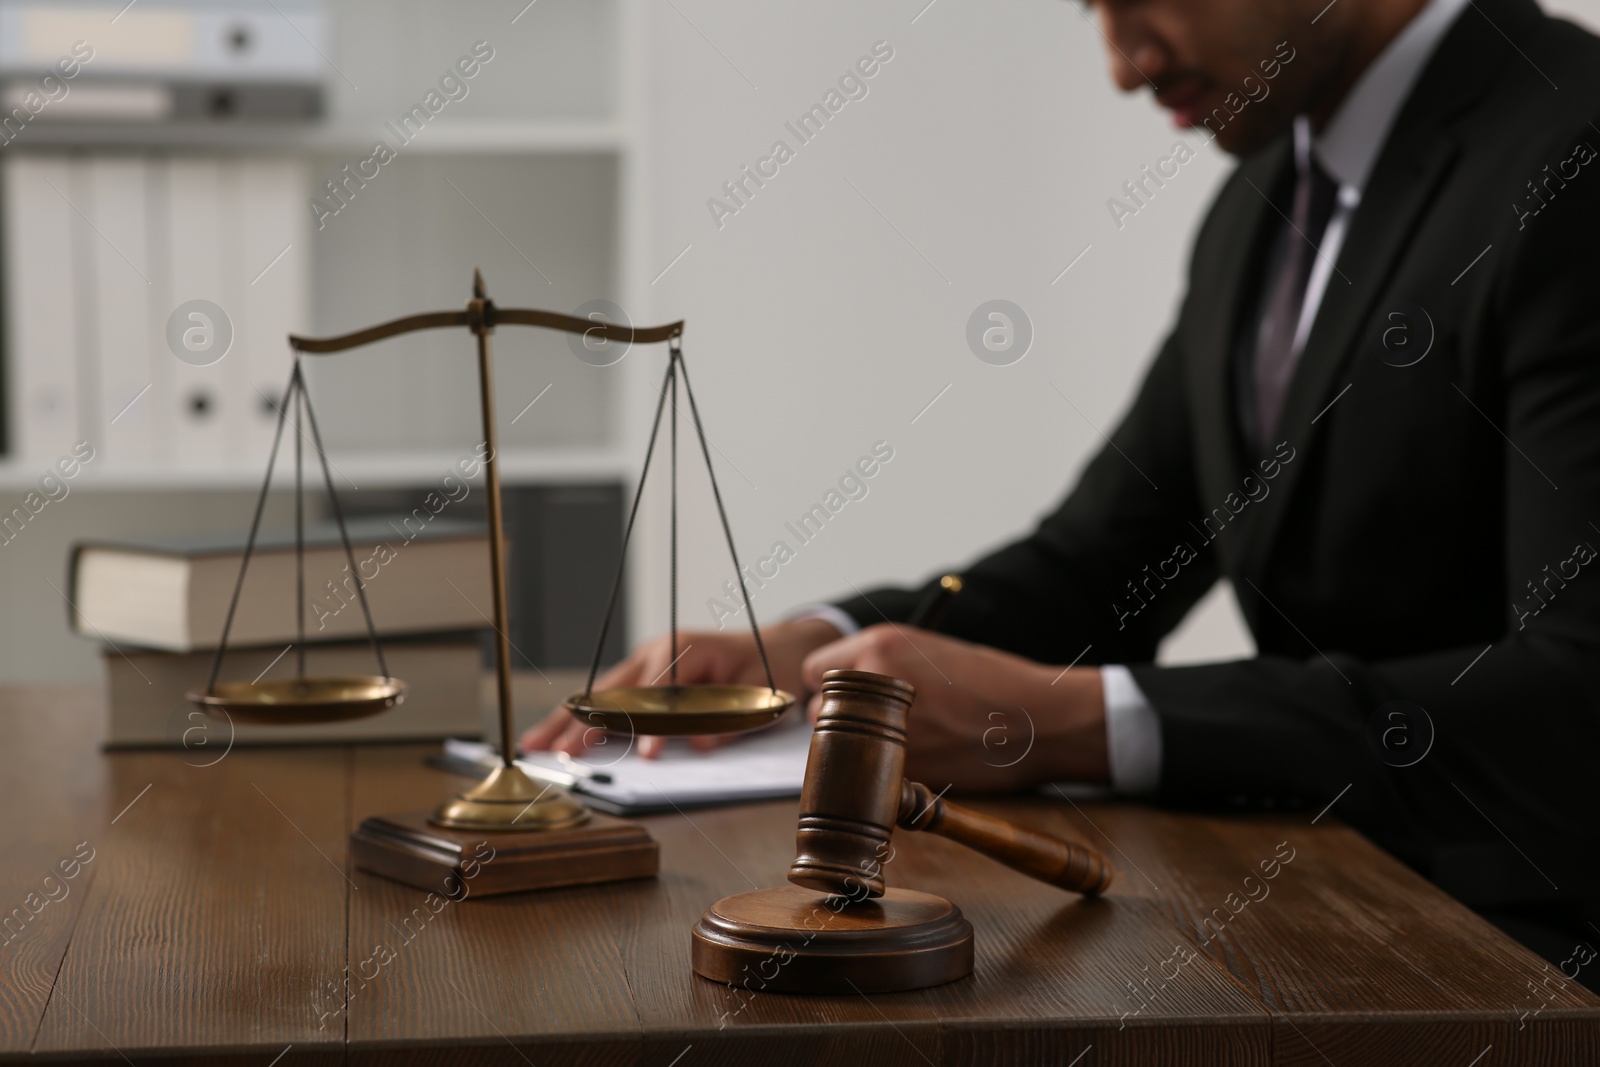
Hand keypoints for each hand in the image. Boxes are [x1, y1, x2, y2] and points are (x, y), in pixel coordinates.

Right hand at [519, 616, 842, 757]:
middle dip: (585, 724)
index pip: (659, 692)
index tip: (644, 756)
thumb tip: (697, 743)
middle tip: (561, 753)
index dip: (649, 726)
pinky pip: (610, 697)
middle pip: (614, 691)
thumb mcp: (758, 690)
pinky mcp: (644, 677)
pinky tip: (558, 735)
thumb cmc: (768, 663)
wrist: (780, 644)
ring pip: (601, 694)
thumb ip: (728, 718)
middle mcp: (658, 652)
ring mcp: (647, 663)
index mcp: (685, 648)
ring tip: (536, 744)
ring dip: (568, 721)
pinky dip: (582, 717)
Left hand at [800, 623, 1107, 792]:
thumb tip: (844, 689)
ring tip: (896, 746)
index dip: (829, 688)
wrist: (1038, 720)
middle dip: (838, 722)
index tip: (846, 699)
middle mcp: (874, 684)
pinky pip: (870, 777)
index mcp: (880, 647)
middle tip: (872, 728)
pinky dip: (884, 776)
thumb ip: (881, 667)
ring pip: (838, 749)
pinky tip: (918, 763)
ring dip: (855, 751)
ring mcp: (885, 730)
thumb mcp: (928, 652)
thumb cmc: (992, 684)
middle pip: (818, 712)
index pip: (816, 670)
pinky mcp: (901, 772)